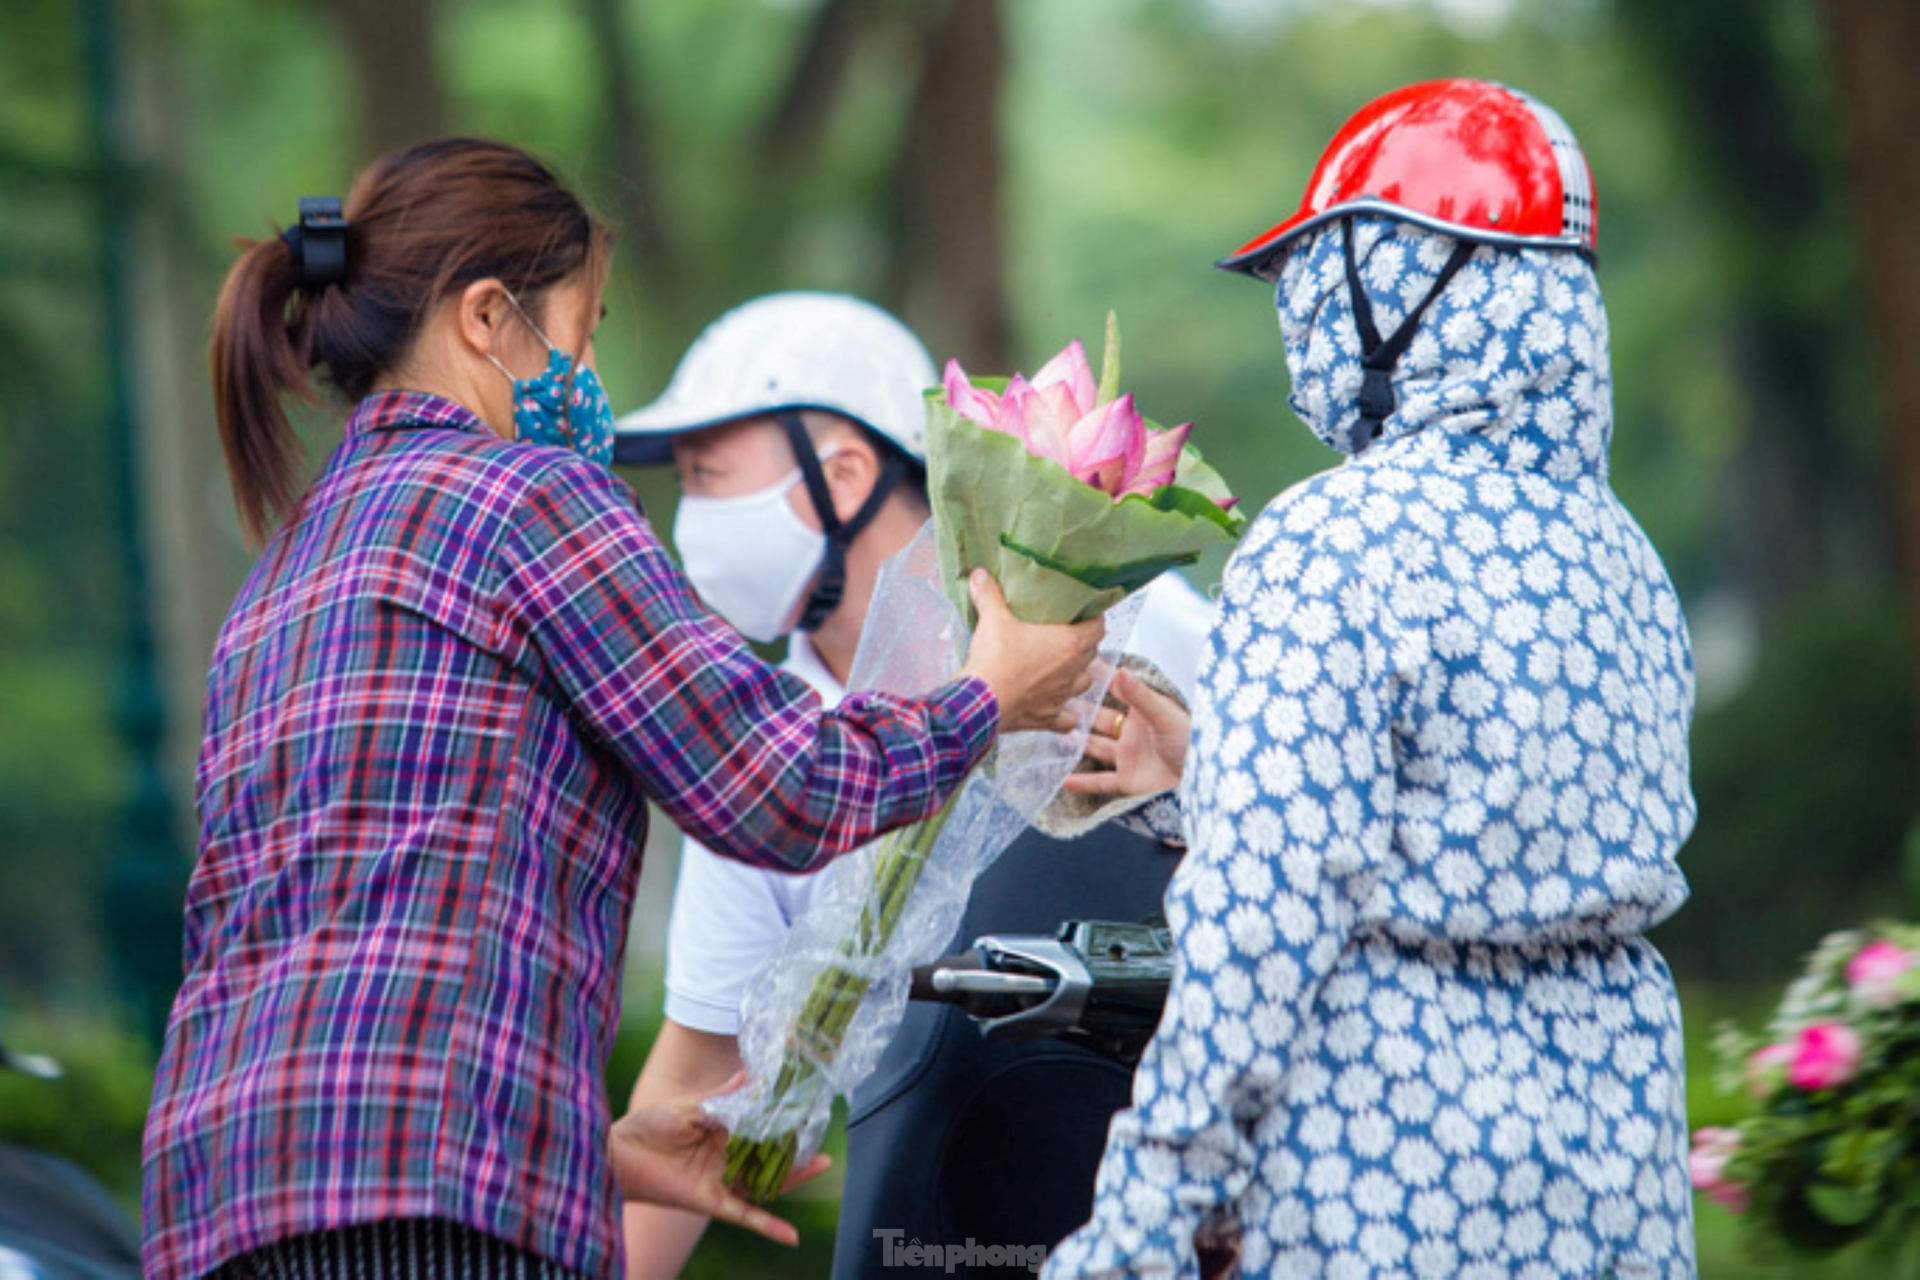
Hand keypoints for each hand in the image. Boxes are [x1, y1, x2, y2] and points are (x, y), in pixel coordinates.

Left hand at [607, 1071, 831, 1247]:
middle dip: (797, 1150)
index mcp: (722, 1130)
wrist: (617, 1154)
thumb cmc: (648, 1126)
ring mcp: (721, 1180)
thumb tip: (749, 1075)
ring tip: (821, 1164)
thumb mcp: (687, 1105)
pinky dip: (767, 1226)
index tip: (808, 1107)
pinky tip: (790, 1236)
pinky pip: (744, 1215)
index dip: (783, 1119)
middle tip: (825, 1140)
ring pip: (764, 1182)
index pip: (760, 1126)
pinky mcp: (710, 1201)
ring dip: (792, 1178)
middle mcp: (726, 1157)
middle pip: (770, 1156)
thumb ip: (721, 1098)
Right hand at [961, 570, 1103, 733]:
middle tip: (1068, 635)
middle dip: (1084, 644)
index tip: (1087, 612)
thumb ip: (989, 594)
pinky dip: (1065, 715)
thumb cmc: (996, 659)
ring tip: (1064, 668)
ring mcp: (1061, 697)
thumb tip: (980, 574)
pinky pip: (1066, 720)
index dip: (1095, 618)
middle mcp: (1072, 672)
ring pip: (1083, 684)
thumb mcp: (993, 619)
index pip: (1098, 627)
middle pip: (1091, 654)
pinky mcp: (1047, 717)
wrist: (981, 702)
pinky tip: (1058, 709)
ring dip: (1077, 676)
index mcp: (1069, 644)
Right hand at [1063, 666, 1188, 797]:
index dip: (1099, 678)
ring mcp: (1128, 757)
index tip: (1078, 664)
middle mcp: (1132, 732)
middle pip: (1100, 719)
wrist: (1205, 780)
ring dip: (1078, 741)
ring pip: (1096, 747)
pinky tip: (1065, 779)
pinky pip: (1102, 781)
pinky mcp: (1128, 780)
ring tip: (1056, 731)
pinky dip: (1084, 782)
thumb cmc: (1193, 741)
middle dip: (1081, 709)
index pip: (1116, 690)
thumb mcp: (1165, 714)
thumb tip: (1119, 671)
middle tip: (1056, 698)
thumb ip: (1140, 695)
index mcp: (1143, 712)